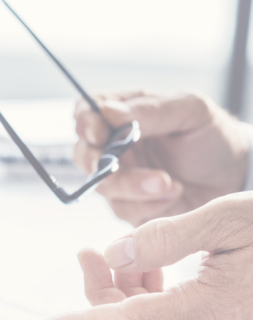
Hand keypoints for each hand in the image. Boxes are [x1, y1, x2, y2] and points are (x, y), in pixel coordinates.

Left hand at [34, 192, 252, 319]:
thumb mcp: (227, 219)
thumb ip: (167, 236)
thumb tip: (114, 250)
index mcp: (211, 308)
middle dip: (99, 293)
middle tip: (86, 252)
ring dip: (122, 290)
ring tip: (119, 251)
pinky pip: (165, 318)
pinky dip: (145, 292)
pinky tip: (147, 262)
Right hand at [74, 91, 247, 225]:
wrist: (235, 178)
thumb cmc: (214, 138)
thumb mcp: (191, 112)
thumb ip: (151, 110)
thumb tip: (108, 111)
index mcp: (125, 114)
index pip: (86, 112)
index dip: (85, 123)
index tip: (99, 134)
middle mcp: (115, 145)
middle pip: (84, 154)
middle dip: (102, 165)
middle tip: (120, 169)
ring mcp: (121, 176)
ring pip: (102, 186)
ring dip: (133, 187)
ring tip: (169, 183)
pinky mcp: (130, 204)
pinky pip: (122, 210)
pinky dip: (148, 205)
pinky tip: (173, 195)